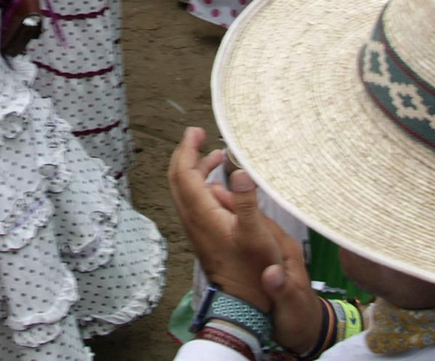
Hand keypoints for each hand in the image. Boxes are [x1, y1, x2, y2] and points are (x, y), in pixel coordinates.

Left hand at [167, 128, 324, 351]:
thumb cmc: (253, 269)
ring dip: (195, 168)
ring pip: (185, 189)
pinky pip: (194, 200)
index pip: (184, 173)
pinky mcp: (203, 234)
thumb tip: (238, 171)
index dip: (187, 149)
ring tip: (215, 156)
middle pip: (178, 178)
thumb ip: (245, 202)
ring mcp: (196, 227)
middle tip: (199, 135)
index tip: (195, 131)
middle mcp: (192, 218)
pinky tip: (221, 185)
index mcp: (201, 213)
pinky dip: (202, 183)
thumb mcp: (256, 235)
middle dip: (186, 154)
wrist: (243, 302)